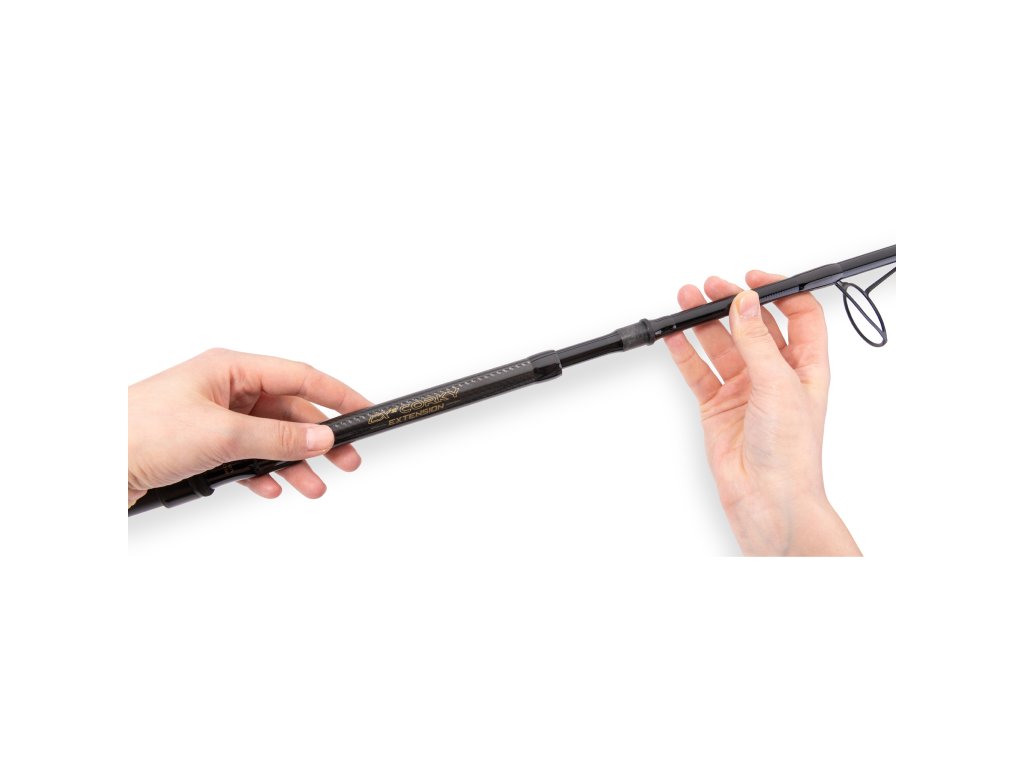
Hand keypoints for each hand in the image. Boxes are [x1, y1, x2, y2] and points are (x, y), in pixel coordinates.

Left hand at [128, 348, 371, 507]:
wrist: (86, 466)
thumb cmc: (138, 431)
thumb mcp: (221, 435)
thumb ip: (276, 439)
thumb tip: (320, 438)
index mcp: (229, 368)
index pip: (298, 376)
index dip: (335, 394)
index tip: (364, 412)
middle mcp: (223, 389)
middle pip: (287, 411)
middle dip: (317, 439)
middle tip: (346, 460)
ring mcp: (212, 418)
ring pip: (268, 439)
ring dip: (291, 463)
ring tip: (313, 487)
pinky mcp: (199, 446)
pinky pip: (245, 457)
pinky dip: (260, 474)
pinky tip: (269, 489)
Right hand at [665, 272, 859, 555]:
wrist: (768, 498)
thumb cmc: (791, 453)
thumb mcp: (778, 386)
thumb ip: (757, 342)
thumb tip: (745, 303)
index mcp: (806, 366)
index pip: (799, 316)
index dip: (779, 292)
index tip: (752, 280)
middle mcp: (775, 374)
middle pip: (753, 326)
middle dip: (731, 304)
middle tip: (710, 289)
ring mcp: (744, 389)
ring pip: (722, 345)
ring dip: (704, 324)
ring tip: (686, 304)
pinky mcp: (717, 406)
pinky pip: (699, 372)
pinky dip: (685, 353)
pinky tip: (675, 337)